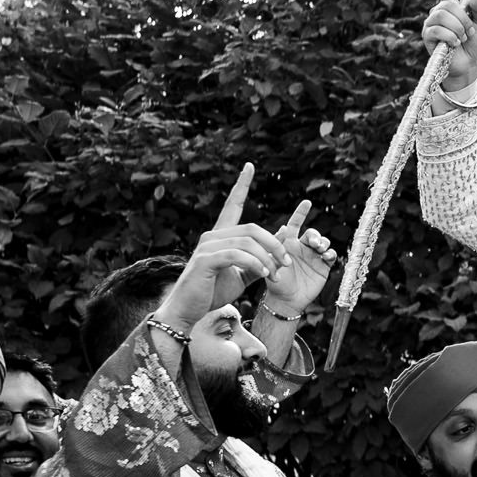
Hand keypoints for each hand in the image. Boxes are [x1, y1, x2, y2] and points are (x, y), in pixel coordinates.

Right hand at [158, 164, 289, 330]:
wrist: (189, 311)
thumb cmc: (213, 291)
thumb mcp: (243, 274)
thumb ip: (261, 257)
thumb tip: (284, 237)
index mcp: (220, 236)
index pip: (232, 204)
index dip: (241, 185)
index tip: (249, 166)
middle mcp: (212, 236)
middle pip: (252, 228)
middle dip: (275, 245)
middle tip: (287, 263)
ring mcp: (207, 246)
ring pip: (247, 242)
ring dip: (268, 258)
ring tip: (276, 274)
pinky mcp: (205, 260)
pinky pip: (237, 255)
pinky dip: (255, 264)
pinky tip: (265, 274)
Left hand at [261, 199, 335, 311]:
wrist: (286, 301)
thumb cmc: (275, 283)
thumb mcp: (272, 263)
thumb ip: (278, 248)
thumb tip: (283, 228)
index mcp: (289, 244)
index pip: (295, 224)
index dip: (301, 213)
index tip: (307, 202)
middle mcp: (302, 248)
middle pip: (313, 233)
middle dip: (315, 235)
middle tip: (314, 243)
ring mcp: (314, 257)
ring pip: (324, 242)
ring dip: (323, 243)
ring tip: (320, 249)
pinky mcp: (323, 266)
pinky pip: (331, 255)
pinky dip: (331, 253)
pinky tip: (326, 256)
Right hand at [420, 0, 476, 91]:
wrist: (468, 66)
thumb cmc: (475, 45)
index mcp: (452, 6)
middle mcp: (439, 12)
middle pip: (447, 4)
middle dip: (463, 19)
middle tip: (468, 32)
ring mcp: (431, 24)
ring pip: (442, 15)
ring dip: (458, 28)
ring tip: (461, 39)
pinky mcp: (427, 36)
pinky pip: (438, 30)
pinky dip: (451, 37)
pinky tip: (454, 44)